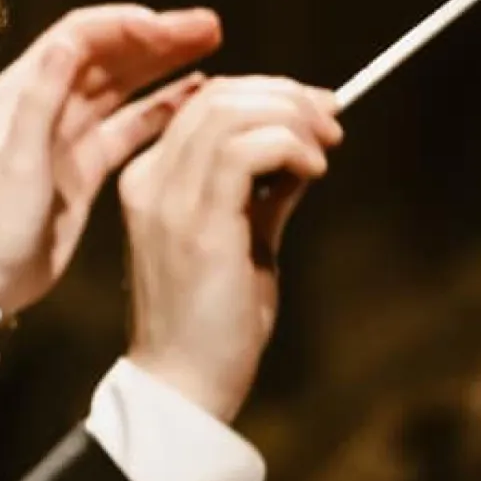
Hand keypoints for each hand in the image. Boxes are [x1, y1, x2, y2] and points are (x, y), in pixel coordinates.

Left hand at [0, 5, 223, 316]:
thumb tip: (70, 40)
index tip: (169, 28)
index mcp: (24, 87)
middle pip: (110, 54)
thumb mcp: (17, 158)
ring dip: (165, 65)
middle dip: (158, 37)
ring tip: (211, 49)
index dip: (126, 26)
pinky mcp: (90, 162)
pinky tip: (194, 97)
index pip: (80, 36)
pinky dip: (162, 109)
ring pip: (125, 85)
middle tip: (209, 26)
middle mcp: (50, 99)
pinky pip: (130, 125)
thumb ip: (42, 99)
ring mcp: (72, 131)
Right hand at [121, 75, 341, 424]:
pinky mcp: (197, 221)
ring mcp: (167, 198)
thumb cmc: (213, 327)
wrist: (184, 387)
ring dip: (292, 119)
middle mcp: (148, 180)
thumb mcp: (243, 244)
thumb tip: (303, 155)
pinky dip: (288, 145)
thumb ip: (264, 196)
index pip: (205, 104)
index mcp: (150, 181)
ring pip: (231, 110)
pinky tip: (313, 171)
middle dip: (286, 96)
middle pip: (218, 95)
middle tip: (332, 123)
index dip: (266, 94)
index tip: (317, 112)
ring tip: (325, 151)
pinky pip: (246, 147)